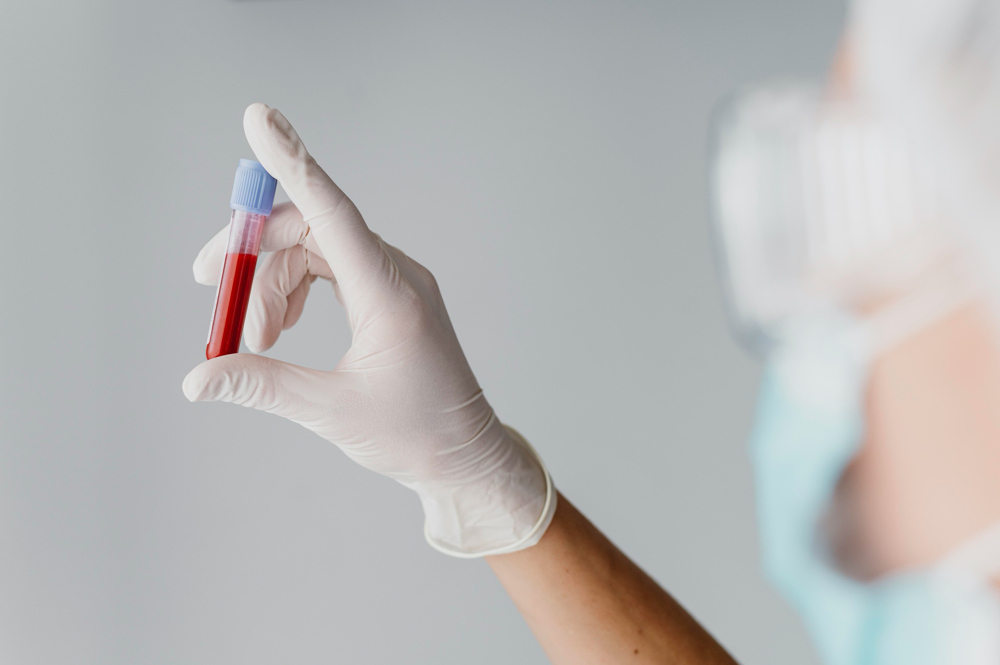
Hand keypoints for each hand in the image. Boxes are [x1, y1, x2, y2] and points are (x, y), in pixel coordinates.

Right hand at [183, 104, 554, 555]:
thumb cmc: (415, 435)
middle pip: (310, 229)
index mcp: (389, 293)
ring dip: (272, 282)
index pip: (332, 211)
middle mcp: (395, 274)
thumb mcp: (331, 411)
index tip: (258, 117)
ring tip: (253, 339)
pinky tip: (280, 326)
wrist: (465, 455)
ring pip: (316, 249)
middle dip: (254, 255)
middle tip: (215, 297)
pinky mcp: (390, 295)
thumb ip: (261, 385)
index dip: (291, 163)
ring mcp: (395, 281)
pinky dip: (296, 288)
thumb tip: (197, 378)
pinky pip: (332, 267)